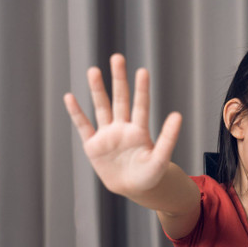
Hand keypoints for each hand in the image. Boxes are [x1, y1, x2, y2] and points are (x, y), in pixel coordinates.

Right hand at [64, 54, 181, 196]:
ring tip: (94, 70)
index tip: (143, 71)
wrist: (132, 189)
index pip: (141, 105)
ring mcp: (107, 135)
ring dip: (97, 90)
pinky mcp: (93, 145)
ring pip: (102, 107)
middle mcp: (123, 128)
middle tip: (117, 57)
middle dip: (119, 79)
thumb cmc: (150, 175)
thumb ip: (168, 138)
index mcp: (139, 131)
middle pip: (120, 99)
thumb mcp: (160, 159)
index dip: (142, 89)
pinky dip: (76, 112)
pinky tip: (70, 97)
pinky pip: (83, 126)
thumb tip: (178, 115)